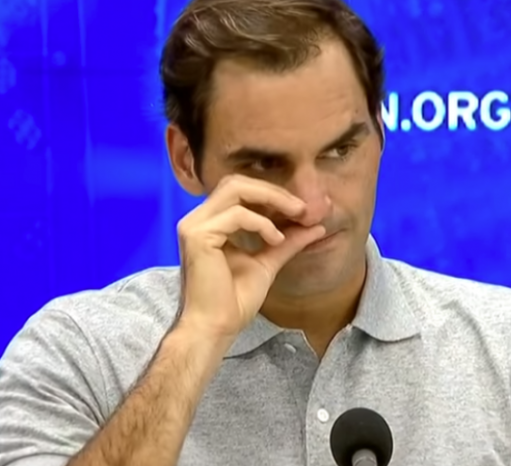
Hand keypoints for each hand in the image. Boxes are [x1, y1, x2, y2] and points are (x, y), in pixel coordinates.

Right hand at [174, 175, 325, 340]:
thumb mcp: (267, 262)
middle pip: (237, 182)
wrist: (215, 327)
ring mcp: (194, 225)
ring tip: (296, 217)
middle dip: (274, 192)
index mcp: (210, 223)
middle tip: (302, 208)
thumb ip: (287, 242)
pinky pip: (236, 214)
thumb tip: (316, 226)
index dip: (273, 194)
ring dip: (272, 199)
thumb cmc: (234, 301)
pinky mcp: (197, 235)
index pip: (240, 191)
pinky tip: (275, 239)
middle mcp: (197, 219)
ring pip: (236, 189)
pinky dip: (261, 223)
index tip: (303, 209)